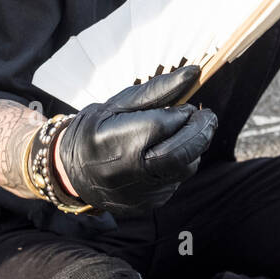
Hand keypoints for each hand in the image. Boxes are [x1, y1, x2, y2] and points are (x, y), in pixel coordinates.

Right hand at [54, 64, 216, 216]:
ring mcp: (138, 193)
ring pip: (183, 169)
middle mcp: (126, 172)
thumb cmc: (95, 130)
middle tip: (208, 116)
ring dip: (192, 148)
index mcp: (113, 141)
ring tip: (181, 134)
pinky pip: (174, 182)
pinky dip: (178, 164)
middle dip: (201, 132)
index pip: (161, 126)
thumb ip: (157, 90)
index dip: (182, 114)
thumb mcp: (118, 104)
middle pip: (179, 154)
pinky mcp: (147, 205)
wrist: (71, 172)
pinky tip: (163, 154)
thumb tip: (194, 73)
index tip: (190, 105)